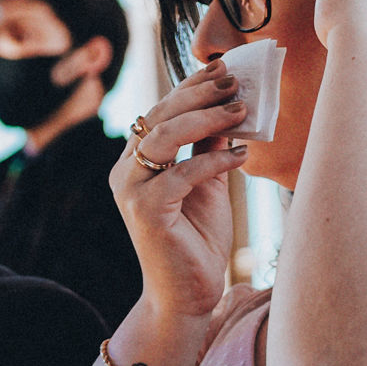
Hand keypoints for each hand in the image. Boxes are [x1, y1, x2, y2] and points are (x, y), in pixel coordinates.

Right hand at [110, 62, 247, 320]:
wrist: (187, 295)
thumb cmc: (196, 240)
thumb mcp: (208, 183)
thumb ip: (210, 147)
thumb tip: (230, 106)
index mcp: (135, 160)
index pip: (160, 111)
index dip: (190, 87)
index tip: (223, 69)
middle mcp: (125, 170)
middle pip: (159, 116)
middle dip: (199, 94)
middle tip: (235, 82)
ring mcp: (130, 190)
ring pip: (164, 136)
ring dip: (206, 118)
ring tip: (241, 110)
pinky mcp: (145, 211)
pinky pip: (182, 174)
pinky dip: (215, 160)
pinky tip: (242, 155)